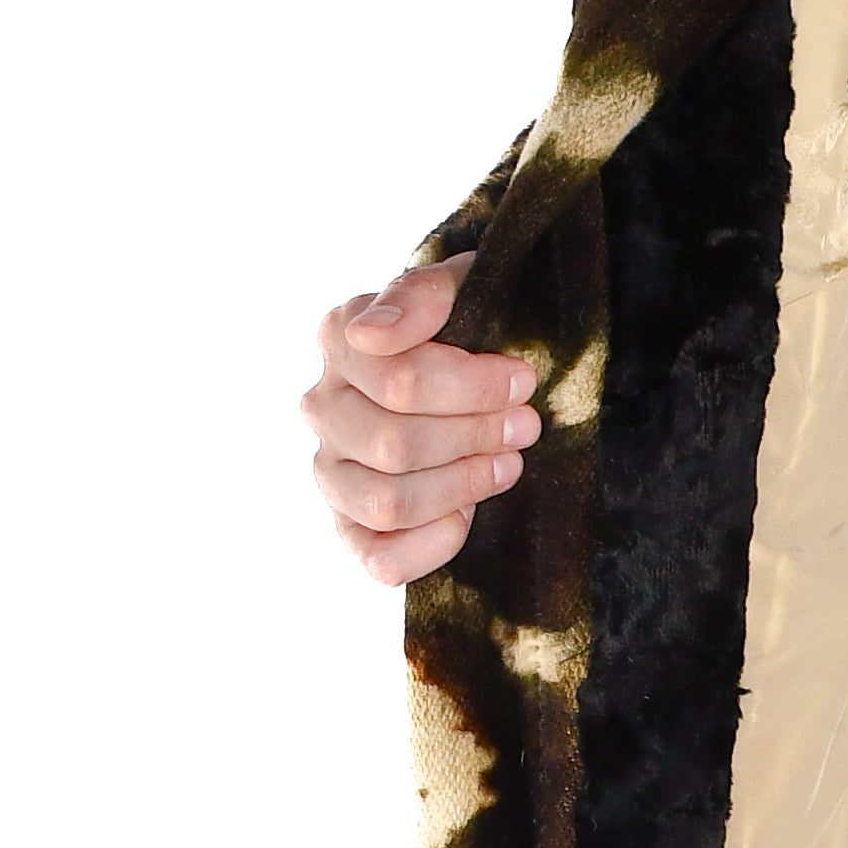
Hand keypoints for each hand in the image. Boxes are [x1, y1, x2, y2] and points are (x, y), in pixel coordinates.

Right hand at [304, 256, 540, 584]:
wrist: (475, 365)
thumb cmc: (468, 327)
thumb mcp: (460, 288)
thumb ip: (421, 294)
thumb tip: (373, 332)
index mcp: (340, 339)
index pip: (399, 380)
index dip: (474, 387)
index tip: (521, 380)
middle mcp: (322, 407)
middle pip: (397, 443)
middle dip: (476, 436)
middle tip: (525, 425)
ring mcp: (331, 471)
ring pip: (389, 502)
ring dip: (463, 486)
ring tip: (507, 463)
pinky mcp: (351, 527)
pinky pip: (381, 559)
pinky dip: (435, 542)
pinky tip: (469, 513)